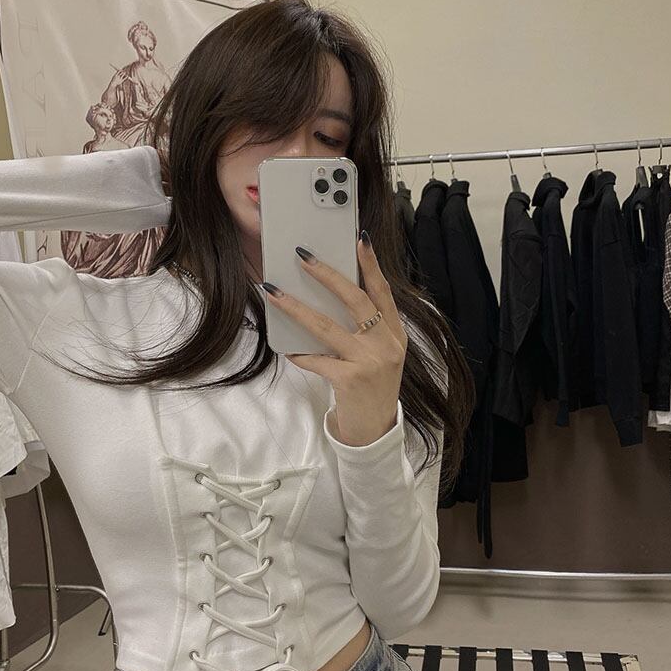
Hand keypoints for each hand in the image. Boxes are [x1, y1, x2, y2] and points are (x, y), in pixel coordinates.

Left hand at [261, 232, 407, 446]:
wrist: (374, 431)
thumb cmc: (371, 389)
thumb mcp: (378, 356)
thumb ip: (363, 331)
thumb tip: (325, 301)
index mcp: (395, 334)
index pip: (383, 292)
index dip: (372, 265)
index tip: (360, 239)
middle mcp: (386, 345)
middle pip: (356, 300)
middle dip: (328, 275)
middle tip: (304, 256)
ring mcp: (370, 362)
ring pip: (327, 326)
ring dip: (297, 307)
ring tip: (275, 292)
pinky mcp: (350, 380)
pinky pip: (316, 359)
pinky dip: (299, 354)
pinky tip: (287, 349)